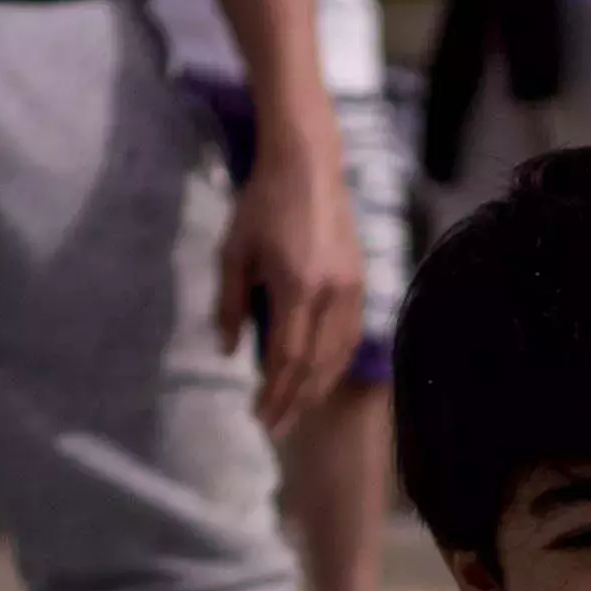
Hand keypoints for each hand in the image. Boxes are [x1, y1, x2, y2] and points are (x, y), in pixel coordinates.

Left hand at [223, 124, 367, 425]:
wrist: (308, 163)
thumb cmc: (263, 202)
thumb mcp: (234, 252)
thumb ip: (230, 304)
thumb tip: (230, 351)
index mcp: (298, 287)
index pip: (287, 357)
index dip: (273, 393)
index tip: (258, 416)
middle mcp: (331, 294)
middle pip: (315, 366)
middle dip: (294, 401)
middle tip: (275, 428)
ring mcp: (352, 289)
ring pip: (338, 355)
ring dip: (317, 388)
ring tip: (296, 410)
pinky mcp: (360, 282)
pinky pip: (350, 336)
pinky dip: (335, 364)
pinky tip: (320, 376)